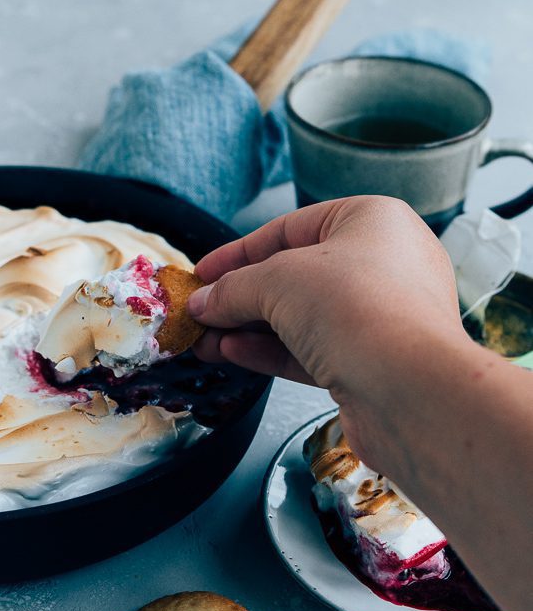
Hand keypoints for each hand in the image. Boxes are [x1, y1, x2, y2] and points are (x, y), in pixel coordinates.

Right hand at [188, 196, 466, 467]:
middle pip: (295, 275)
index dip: (239, 252)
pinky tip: (235, 352)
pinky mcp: (373, 361)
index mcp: (373, 221)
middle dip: (241, 296)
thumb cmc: (358, 308)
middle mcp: (385, 263)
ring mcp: (382, 315)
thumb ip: (233, 288)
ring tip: (206, 339)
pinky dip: (272, 350)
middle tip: (200, 310)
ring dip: (250, 327)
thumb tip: (203, 302)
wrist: (410, 389)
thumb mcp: (276, 281)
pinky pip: (313, 348)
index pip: (290, 228)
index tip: (203, 272)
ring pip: (302, 316)